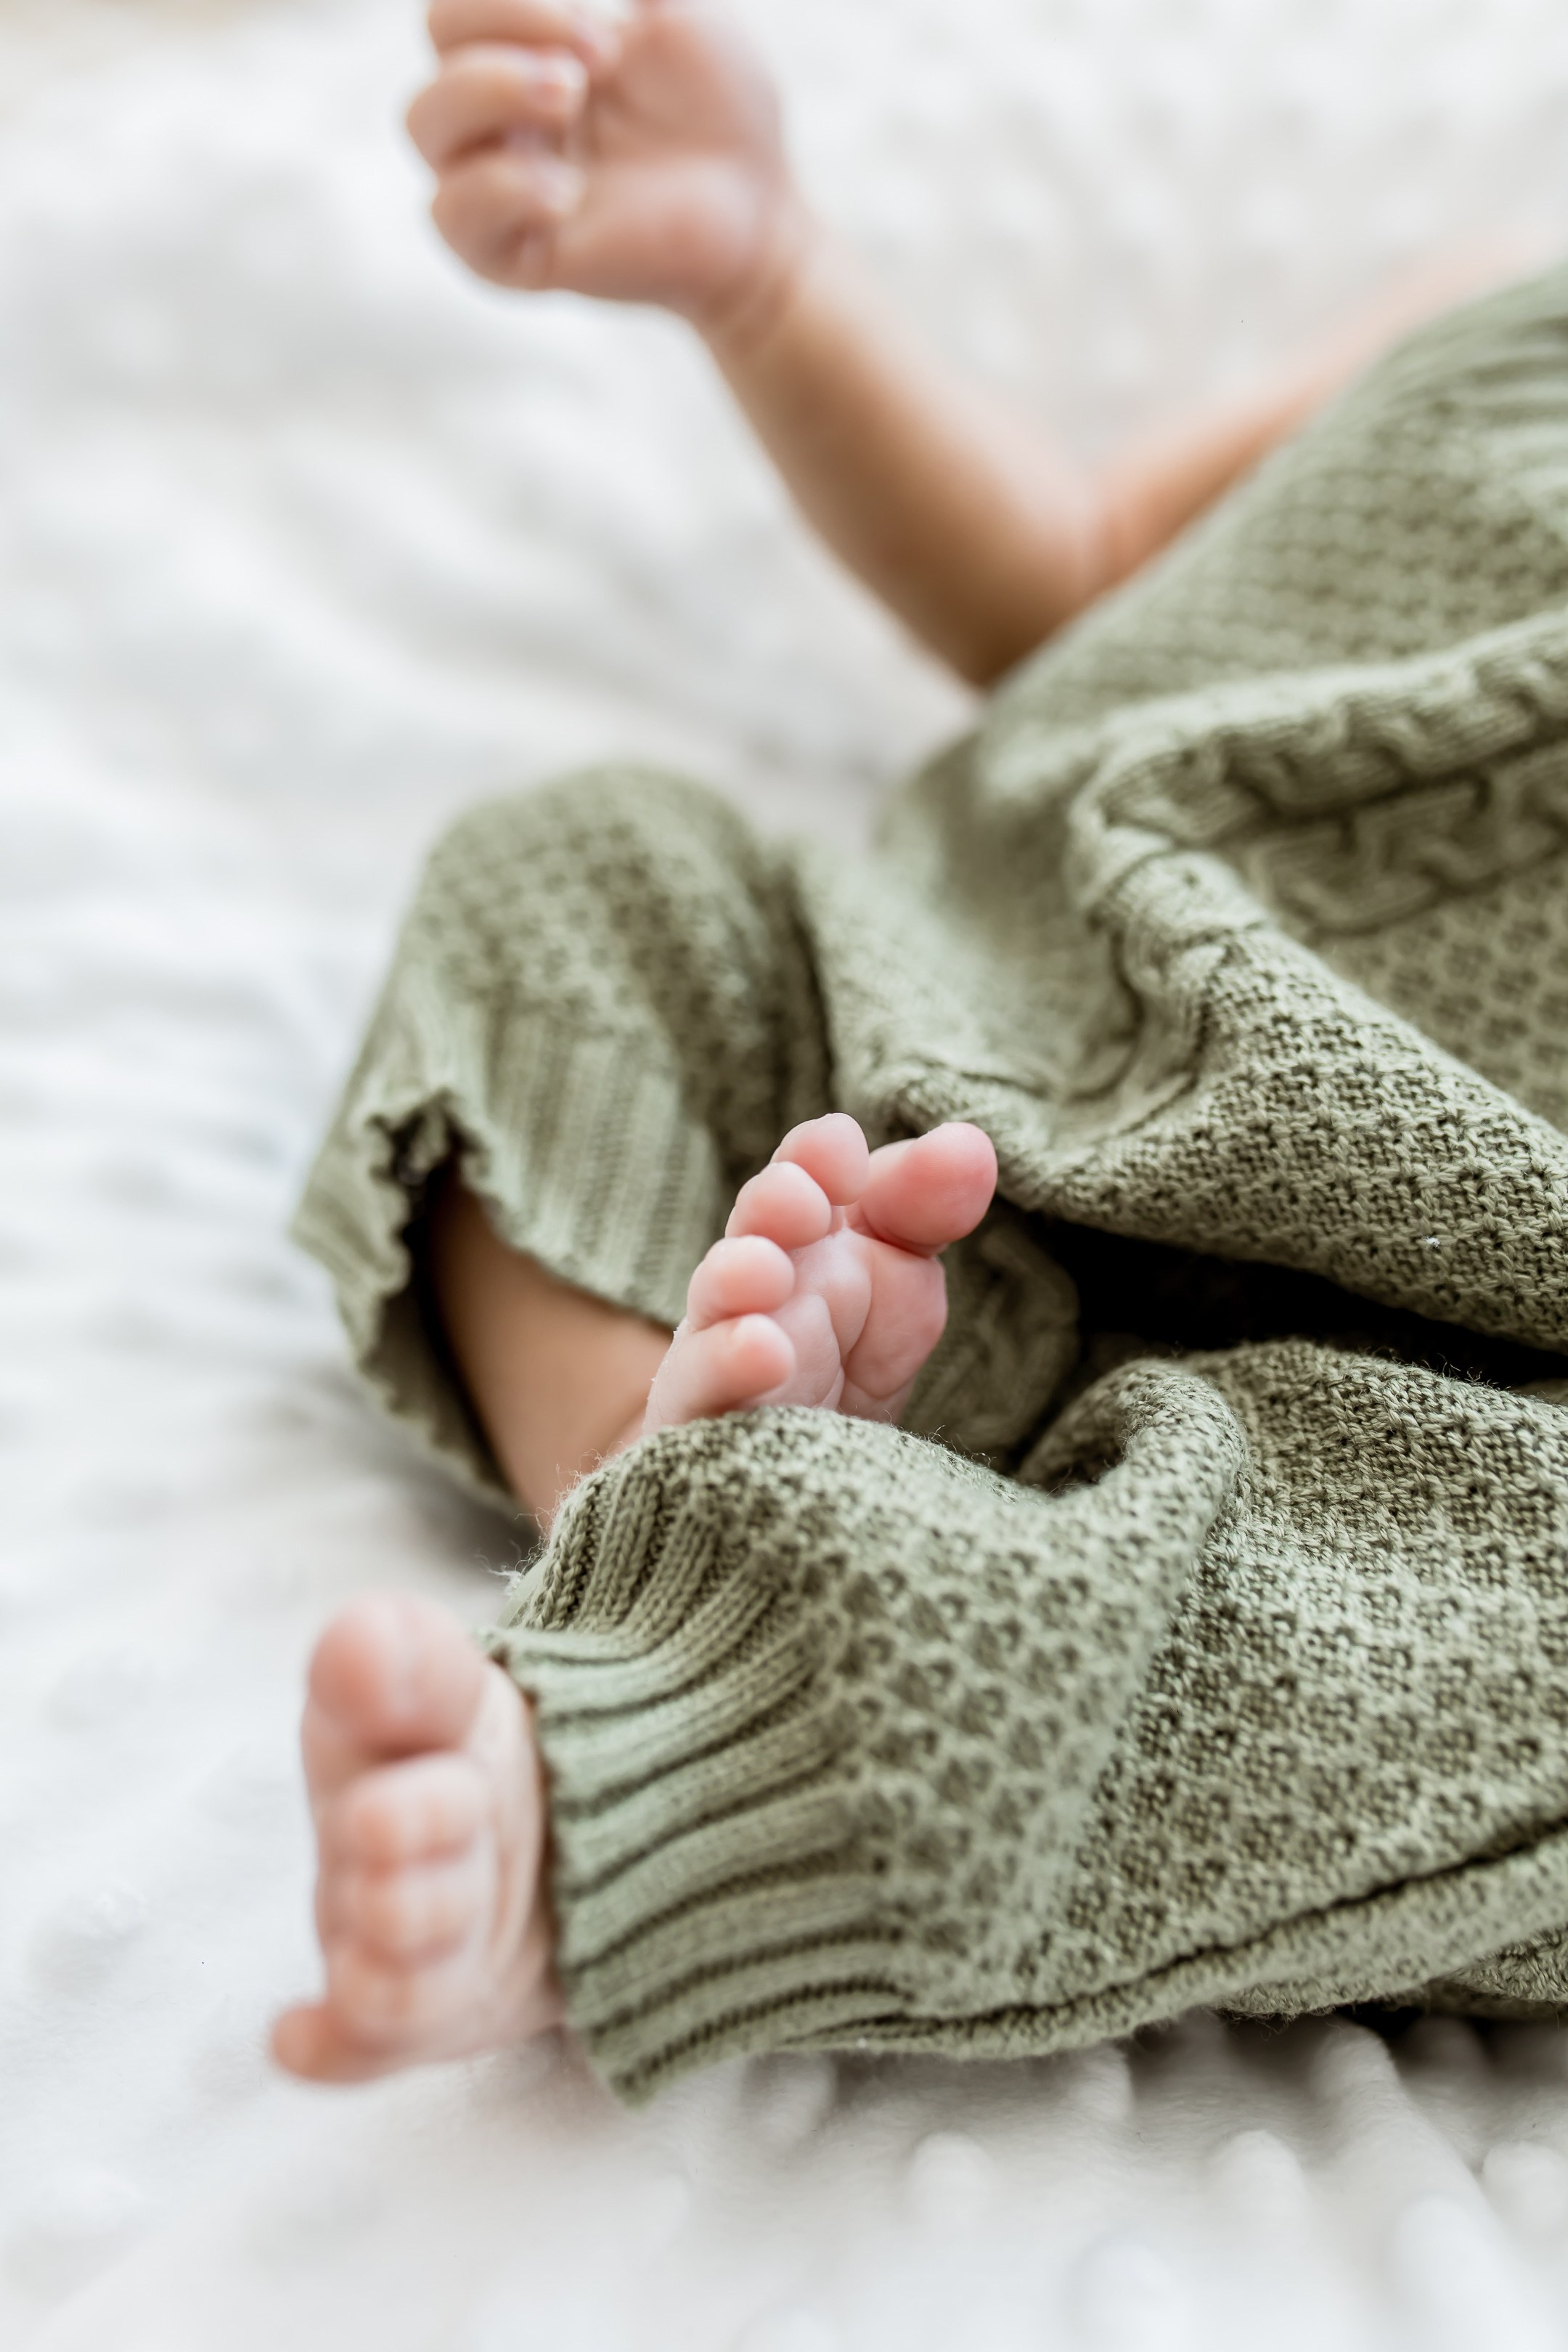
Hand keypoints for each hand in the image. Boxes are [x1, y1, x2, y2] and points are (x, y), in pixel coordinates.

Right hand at [408, 0, 805, 334]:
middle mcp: (497, 106)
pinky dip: (501, 190)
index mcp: (521, 42)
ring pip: (424, 124)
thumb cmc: (716, 101)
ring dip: (490, 93)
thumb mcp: (675, 5)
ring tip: (572, 97)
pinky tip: (566, 193)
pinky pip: (454, 216)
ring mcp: (498, 177)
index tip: (603, 15)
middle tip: (601, 54)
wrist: (758, 203)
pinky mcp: (513, 254)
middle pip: (439, 44)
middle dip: (510, 26)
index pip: (461, 0)